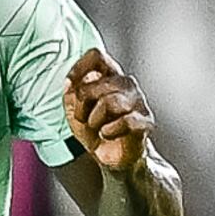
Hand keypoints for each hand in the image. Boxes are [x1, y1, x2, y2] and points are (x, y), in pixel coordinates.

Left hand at [61, 49, 155, 175]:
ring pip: (111, 102)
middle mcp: (126, 85)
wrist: (113, 159)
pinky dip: (109, 131)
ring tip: (97, 128)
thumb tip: (71, 85)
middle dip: (82, 104)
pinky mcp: (145, 121)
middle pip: (98, 83)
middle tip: (83, 119)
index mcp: (109, 77)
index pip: (97, 56)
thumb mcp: (74, 112)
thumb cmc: (96, 130)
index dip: (79, 68)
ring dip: (95, 119)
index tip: (69, 86)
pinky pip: (126, 121)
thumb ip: (71, 95)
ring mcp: (138, 102)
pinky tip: (107, 134)